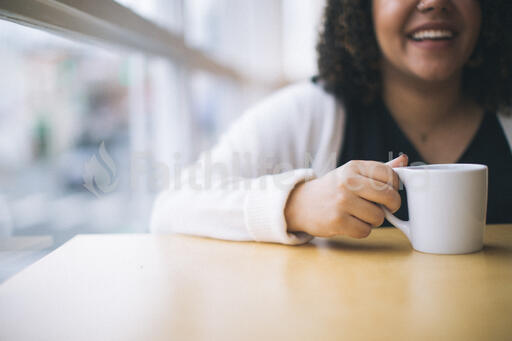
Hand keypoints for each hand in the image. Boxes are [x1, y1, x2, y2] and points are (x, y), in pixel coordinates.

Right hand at [285, 155, 407, 237]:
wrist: (302, 204)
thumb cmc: (334, 188)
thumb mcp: (352, 173)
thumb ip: (378, 169)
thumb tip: (404, 160)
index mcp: (353, 167)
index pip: (389, 174)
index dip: (395, 186)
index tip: (389, 191)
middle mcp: (348, 182)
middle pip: (389, 196)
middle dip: (392, 205)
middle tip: (385, 208)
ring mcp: (342, 202)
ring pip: (378, 217)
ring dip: (374, 220)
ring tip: (362, 215)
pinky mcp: (337, 221)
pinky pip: (365, 231)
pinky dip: (362, 230)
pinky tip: (352, 223)